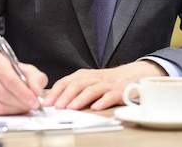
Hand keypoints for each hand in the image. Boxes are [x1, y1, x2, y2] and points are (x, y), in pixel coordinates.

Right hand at [0, 50, 47, 114]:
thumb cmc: (13, 73)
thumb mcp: (28, 71)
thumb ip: (36, 79)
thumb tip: (36, 91)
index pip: (8, 78)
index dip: (23, 92)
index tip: (35, 101)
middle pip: (2, 93)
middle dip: (20, 102)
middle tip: (32, 105)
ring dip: (15, 109)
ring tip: (24, 106)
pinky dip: (7, 113)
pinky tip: (14, 108)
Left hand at [42, 60, 165, 110]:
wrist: (135, 74)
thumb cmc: (110, 80)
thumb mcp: (91, 80)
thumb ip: (76, 87)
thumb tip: (56, 99)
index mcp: (85, 75)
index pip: (67, 81)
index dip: (56, 91)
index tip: (47, 102)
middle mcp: (95, 78)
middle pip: (77, 85)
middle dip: (65, 96)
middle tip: (57, 106)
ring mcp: (107, 84)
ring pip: (91, 89)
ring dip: (80, 99)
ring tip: (72, 108)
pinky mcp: (119, 91)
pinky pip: (110, 96)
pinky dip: (103, 101)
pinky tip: (96, 108)